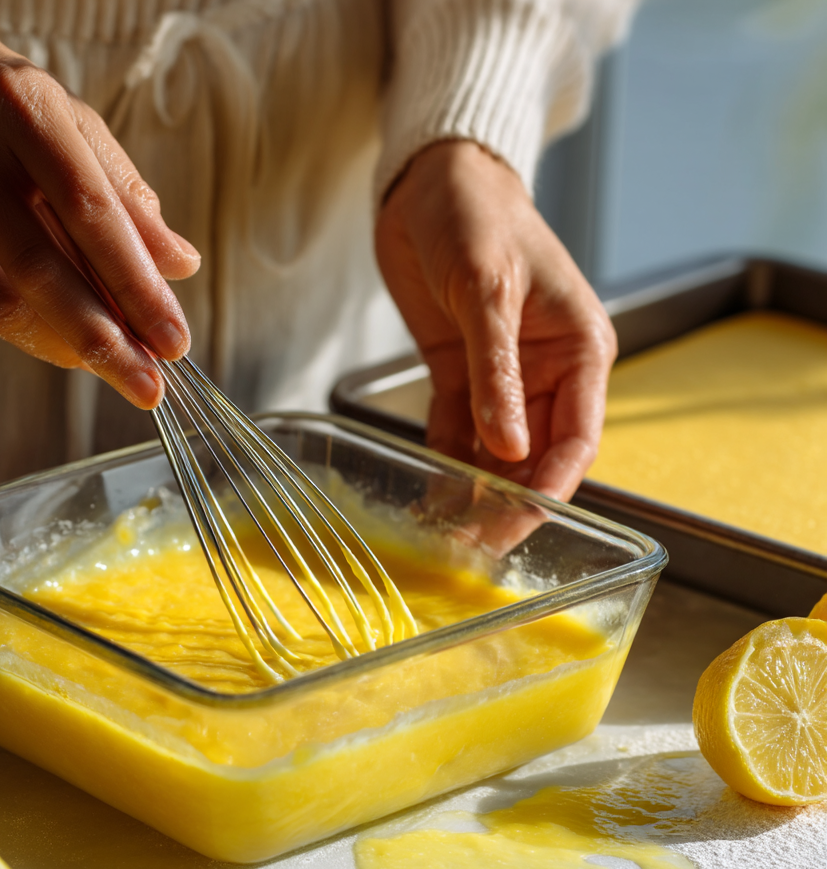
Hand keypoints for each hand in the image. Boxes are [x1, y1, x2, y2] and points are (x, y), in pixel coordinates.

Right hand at [0, 13, 199, 407]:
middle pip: (40, 271)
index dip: (137, 287)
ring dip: (65, 348)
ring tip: (110, 366)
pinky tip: (55, 332)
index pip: (91, 213)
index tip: (174, 341)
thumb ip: (125, 195)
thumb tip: (180, 266)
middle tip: (149, 387)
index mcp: (18, 105)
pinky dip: (24, 329)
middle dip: (105, 342)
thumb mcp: (69, 122)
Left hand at [375, 140, 615, 500]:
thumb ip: (497, 374)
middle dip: (507, 502)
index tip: (518, 524)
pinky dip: (446, 464)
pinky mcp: (461, 376)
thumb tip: (509, 450)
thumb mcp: (487, 291)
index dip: (550, 488)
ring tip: (446, 534)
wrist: (430, 181)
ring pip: (496, 453)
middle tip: (472, 547)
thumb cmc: (474, 214)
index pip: (576, 439)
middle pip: (536, 457)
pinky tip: (429, 495)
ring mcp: (503, 379)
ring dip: (474, 492)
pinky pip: (458, 433)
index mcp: (579, 350)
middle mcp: (548, 372)